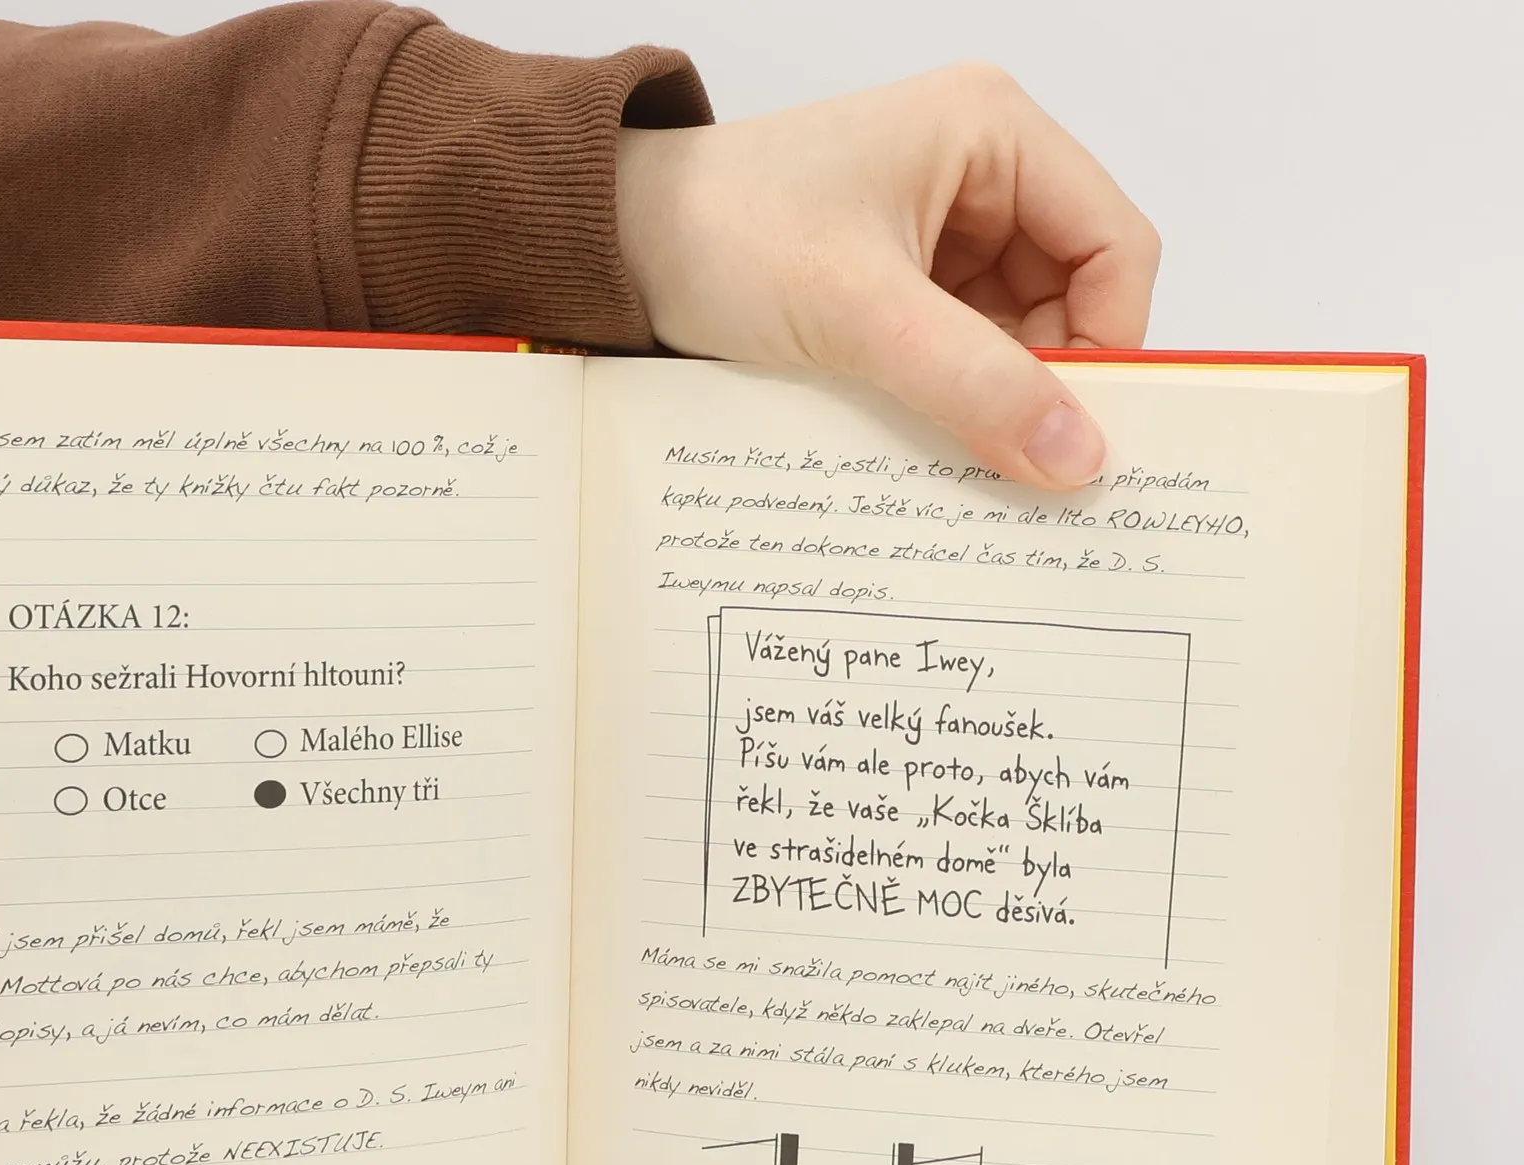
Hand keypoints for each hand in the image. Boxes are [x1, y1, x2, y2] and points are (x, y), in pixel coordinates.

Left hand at [616, 64, 1159, 486]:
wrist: (613, 249)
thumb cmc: (723, 234)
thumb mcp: (860, 314)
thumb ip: (974, 385)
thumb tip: (1078, 457)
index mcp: (993, 134)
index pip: (1115, 245)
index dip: (1110, 341)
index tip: (1077, 432)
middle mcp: (980, 176)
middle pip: (1071, 299)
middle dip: (1047, 381)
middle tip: (1019, 466)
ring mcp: (939, 236)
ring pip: (1014, 340)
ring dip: (994, 401)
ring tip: (957, 456)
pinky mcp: (897, 289)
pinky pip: (959, 357)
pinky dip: (952, 404)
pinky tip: (925, 443)